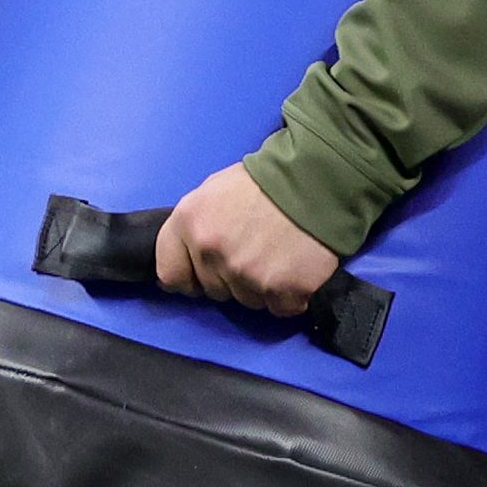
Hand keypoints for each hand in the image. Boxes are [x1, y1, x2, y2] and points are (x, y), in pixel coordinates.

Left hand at [154, 163, 341, 320]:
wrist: (317, 178)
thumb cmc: (263, 181)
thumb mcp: (212, 191)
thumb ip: (193, 228)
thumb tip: (186, 260)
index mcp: (189, 223)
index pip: (169, 275)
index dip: (188, 275)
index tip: (202, 272)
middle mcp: (212, 252)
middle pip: (212, 290)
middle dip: (229, 277)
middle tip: (252, 250)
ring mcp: (247, 275)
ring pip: (246, 301)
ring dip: (260, 286)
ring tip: (277, 254)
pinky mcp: (283, 291)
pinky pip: (279, 308)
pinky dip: (289, 295)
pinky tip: (295, 267)